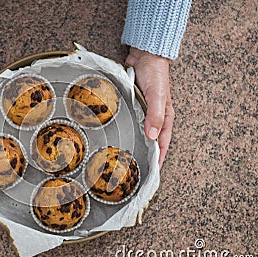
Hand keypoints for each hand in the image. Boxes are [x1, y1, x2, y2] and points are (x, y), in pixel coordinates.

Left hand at [125, 47, 173, 167]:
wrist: (145, 55)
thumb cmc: (155, 74)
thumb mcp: (158, 96)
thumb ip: (155, 115)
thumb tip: (151, 136)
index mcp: (165, 117)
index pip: (163, 143)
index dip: (159, 158)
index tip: (153, 172)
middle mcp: (155, 116)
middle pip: (152, 140)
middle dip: (147, 155)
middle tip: (137, 170)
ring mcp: (144, 111)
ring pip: (141, 132)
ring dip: (136, 143)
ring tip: (127, 157)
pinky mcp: (134, 105)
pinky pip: (132, 121)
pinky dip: (128, 130)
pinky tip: (119, 136)